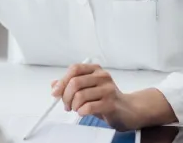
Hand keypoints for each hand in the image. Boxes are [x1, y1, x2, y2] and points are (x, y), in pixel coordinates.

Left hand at [51, 63, 176, 131]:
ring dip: (73, 106)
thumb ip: (71, 85)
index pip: (74, 69)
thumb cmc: (106, 99)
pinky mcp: (111, 103)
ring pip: (80, 96)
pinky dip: (81, 112)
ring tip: (76, 109)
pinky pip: (88, 107)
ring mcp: (108, 89)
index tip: (55, 93)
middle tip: (66, 105)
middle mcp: (102, 76)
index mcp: (95, 70)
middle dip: (65, 96)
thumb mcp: (88, 90)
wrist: (128, 110)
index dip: (62, 81)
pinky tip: (83, 113)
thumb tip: (54, 85)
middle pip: (75, 82)